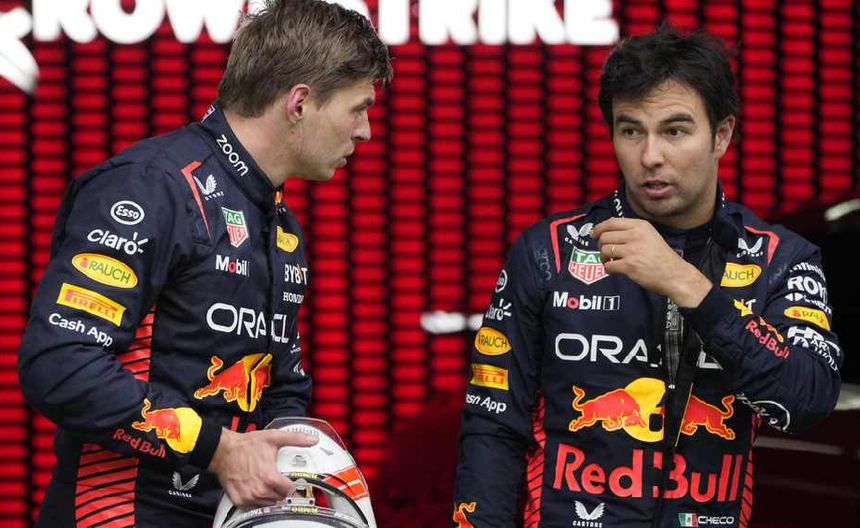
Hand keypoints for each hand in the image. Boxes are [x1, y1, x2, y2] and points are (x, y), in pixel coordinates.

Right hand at [208, 428, 317, 507]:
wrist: (222, 451)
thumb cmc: (246, 445)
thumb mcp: (273, 438)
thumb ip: (295, 439)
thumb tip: (312, 439)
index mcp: (270, 477)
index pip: (290, 491)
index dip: (294, 487)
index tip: (294, 485)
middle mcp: (260, 490)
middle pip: (280, 499)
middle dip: (283, 492)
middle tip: (281, 484)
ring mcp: (249, 497)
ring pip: (268, 505)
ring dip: (272, 498)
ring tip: (270, 486)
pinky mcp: (239, 501)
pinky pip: (254, 508)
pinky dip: (258, 502)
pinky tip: (259, 491)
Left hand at [590, 218, 711, 307]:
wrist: (675, 275)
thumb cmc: (661, 256)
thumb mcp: (650, 235)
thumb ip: (631, 231)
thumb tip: (605, 231)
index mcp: (640, 226)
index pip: (612, 222)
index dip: (599, 228)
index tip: (594, 234)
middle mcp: (636, 236)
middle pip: (605, 236)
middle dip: (601, 245)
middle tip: (605, 253)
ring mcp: (633, 251)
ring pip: (605, 250)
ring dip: (603, 258)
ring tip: (610, 262)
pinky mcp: (630, 266)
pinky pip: (608, 266)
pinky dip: (608, 269)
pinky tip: (614, 270)